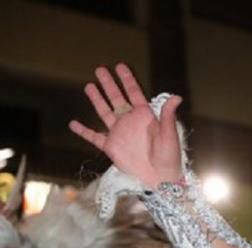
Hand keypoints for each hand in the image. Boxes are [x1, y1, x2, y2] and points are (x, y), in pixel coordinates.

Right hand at [69, 63, 183, 187]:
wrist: (159, 178)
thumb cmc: (168, 157)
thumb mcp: (169, 134)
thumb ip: (168, 115)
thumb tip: (177, 97)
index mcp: (145, 116)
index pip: (134, 93)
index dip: (127, 79)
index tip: (120, 66)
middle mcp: (130, 122)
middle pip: (116, 98)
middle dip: (109, 84)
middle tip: (100, 69)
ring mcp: (119, 133)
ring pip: (105, 112)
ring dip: (97, 99)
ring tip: (89, 85)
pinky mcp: (111, 146)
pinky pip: (94, 137)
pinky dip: (83, 131)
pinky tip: (73, 124)